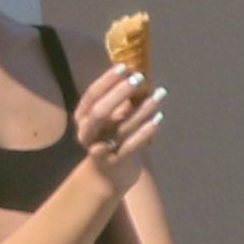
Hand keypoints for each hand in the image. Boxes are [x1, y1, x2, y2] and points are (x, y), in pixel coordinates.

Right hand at [75, 65, 166, 194]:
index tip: (124, 67)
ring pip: (121, 128)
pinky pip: (131, 146)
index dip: (107, 80)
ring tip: (159, 94)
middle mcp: (87, 133)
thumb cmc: (112, 139)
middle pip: (100, 111)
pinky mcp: (114, 163)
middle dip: (120, 92)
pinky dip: (145, 132)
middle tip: (139, 78)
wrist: (109, 176)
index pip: (92, 95)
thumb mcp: (112, 117)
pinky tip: (159, 118)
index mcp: (83, 118)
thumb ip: (120, 100)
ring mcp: (99, 149)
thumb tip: (136, 74)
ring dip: (142, 109)